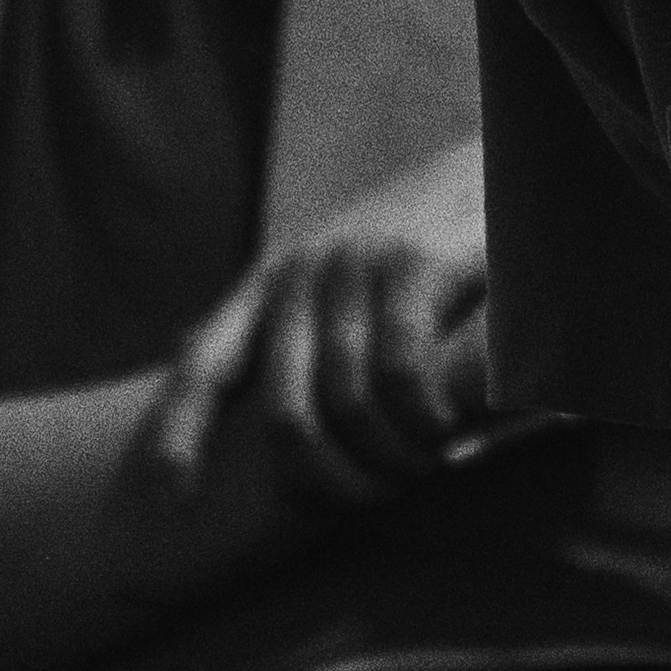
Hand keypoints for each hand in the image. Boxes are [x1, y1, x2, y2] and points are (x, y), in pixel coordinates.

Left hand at [135, 140, 497, 506]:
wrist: (499, 168)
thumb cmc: (423, 237)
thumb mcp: (340, 273)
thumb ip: (281, 315)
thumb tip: (184, 345)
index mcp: (271, 282)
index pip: (204, 364)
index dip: (178, 435)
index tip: (171, 501)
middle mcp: (301, 271)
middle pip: (286, 416)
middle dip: (328, 480)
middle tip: (372, 499)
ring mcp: (354, 265)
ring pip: (346, 405)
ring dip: (387, 458)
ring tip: (420, 468)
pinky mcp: (412, 263)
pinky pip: (399, 375)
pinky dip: (422, 420)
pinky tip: (446, 430)